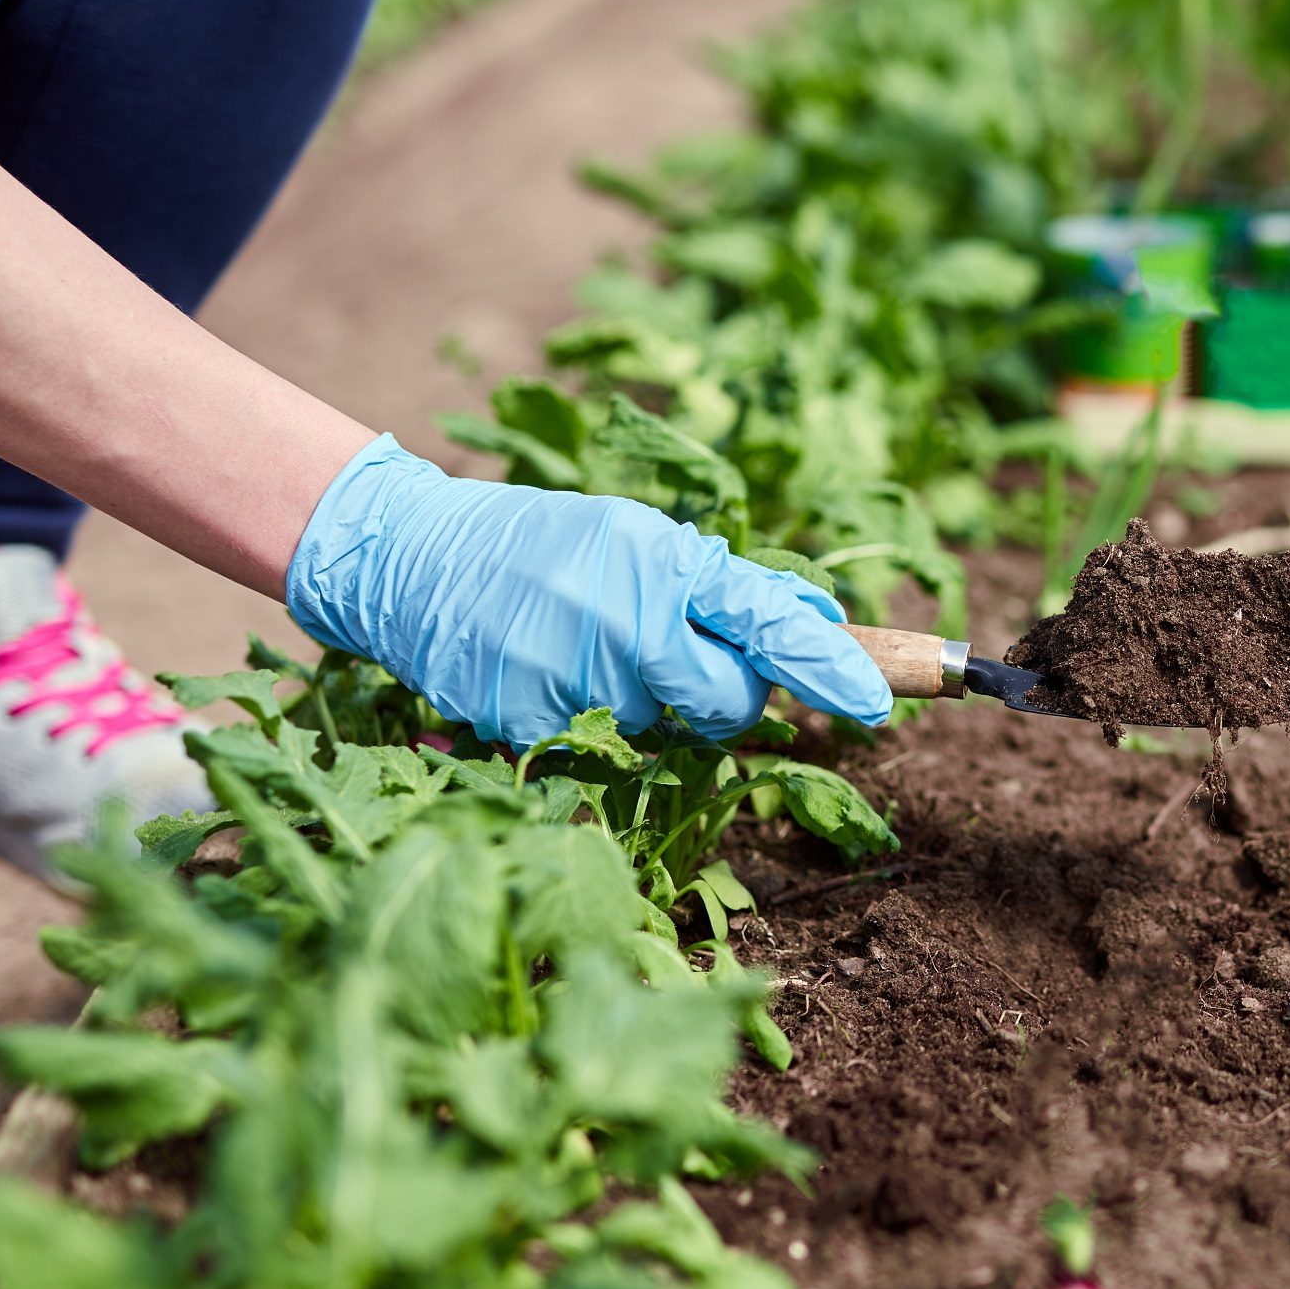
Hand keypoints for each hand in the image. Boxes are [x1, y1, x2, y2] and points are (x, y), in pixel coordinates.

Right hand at [284, 435, 889, 747]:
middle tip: (677, 656)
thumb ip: (726, 585)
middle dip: (725, 695)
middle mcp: (626, 619)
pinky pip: (602, 748)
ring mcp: (578, 676)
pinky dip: (590, 721)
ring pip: (663, 728)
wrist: (413, 558)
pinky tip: (548, 672)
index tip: (876, 703)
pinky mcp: (533, 723)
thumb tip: (819, 615)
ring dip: (646, 702)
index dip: (827, 666)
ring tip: (586, 646)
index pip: (766, 622)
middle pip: (729, 703)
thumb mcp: (639, 540)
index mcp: (663, 561)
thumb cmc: (544, 544)